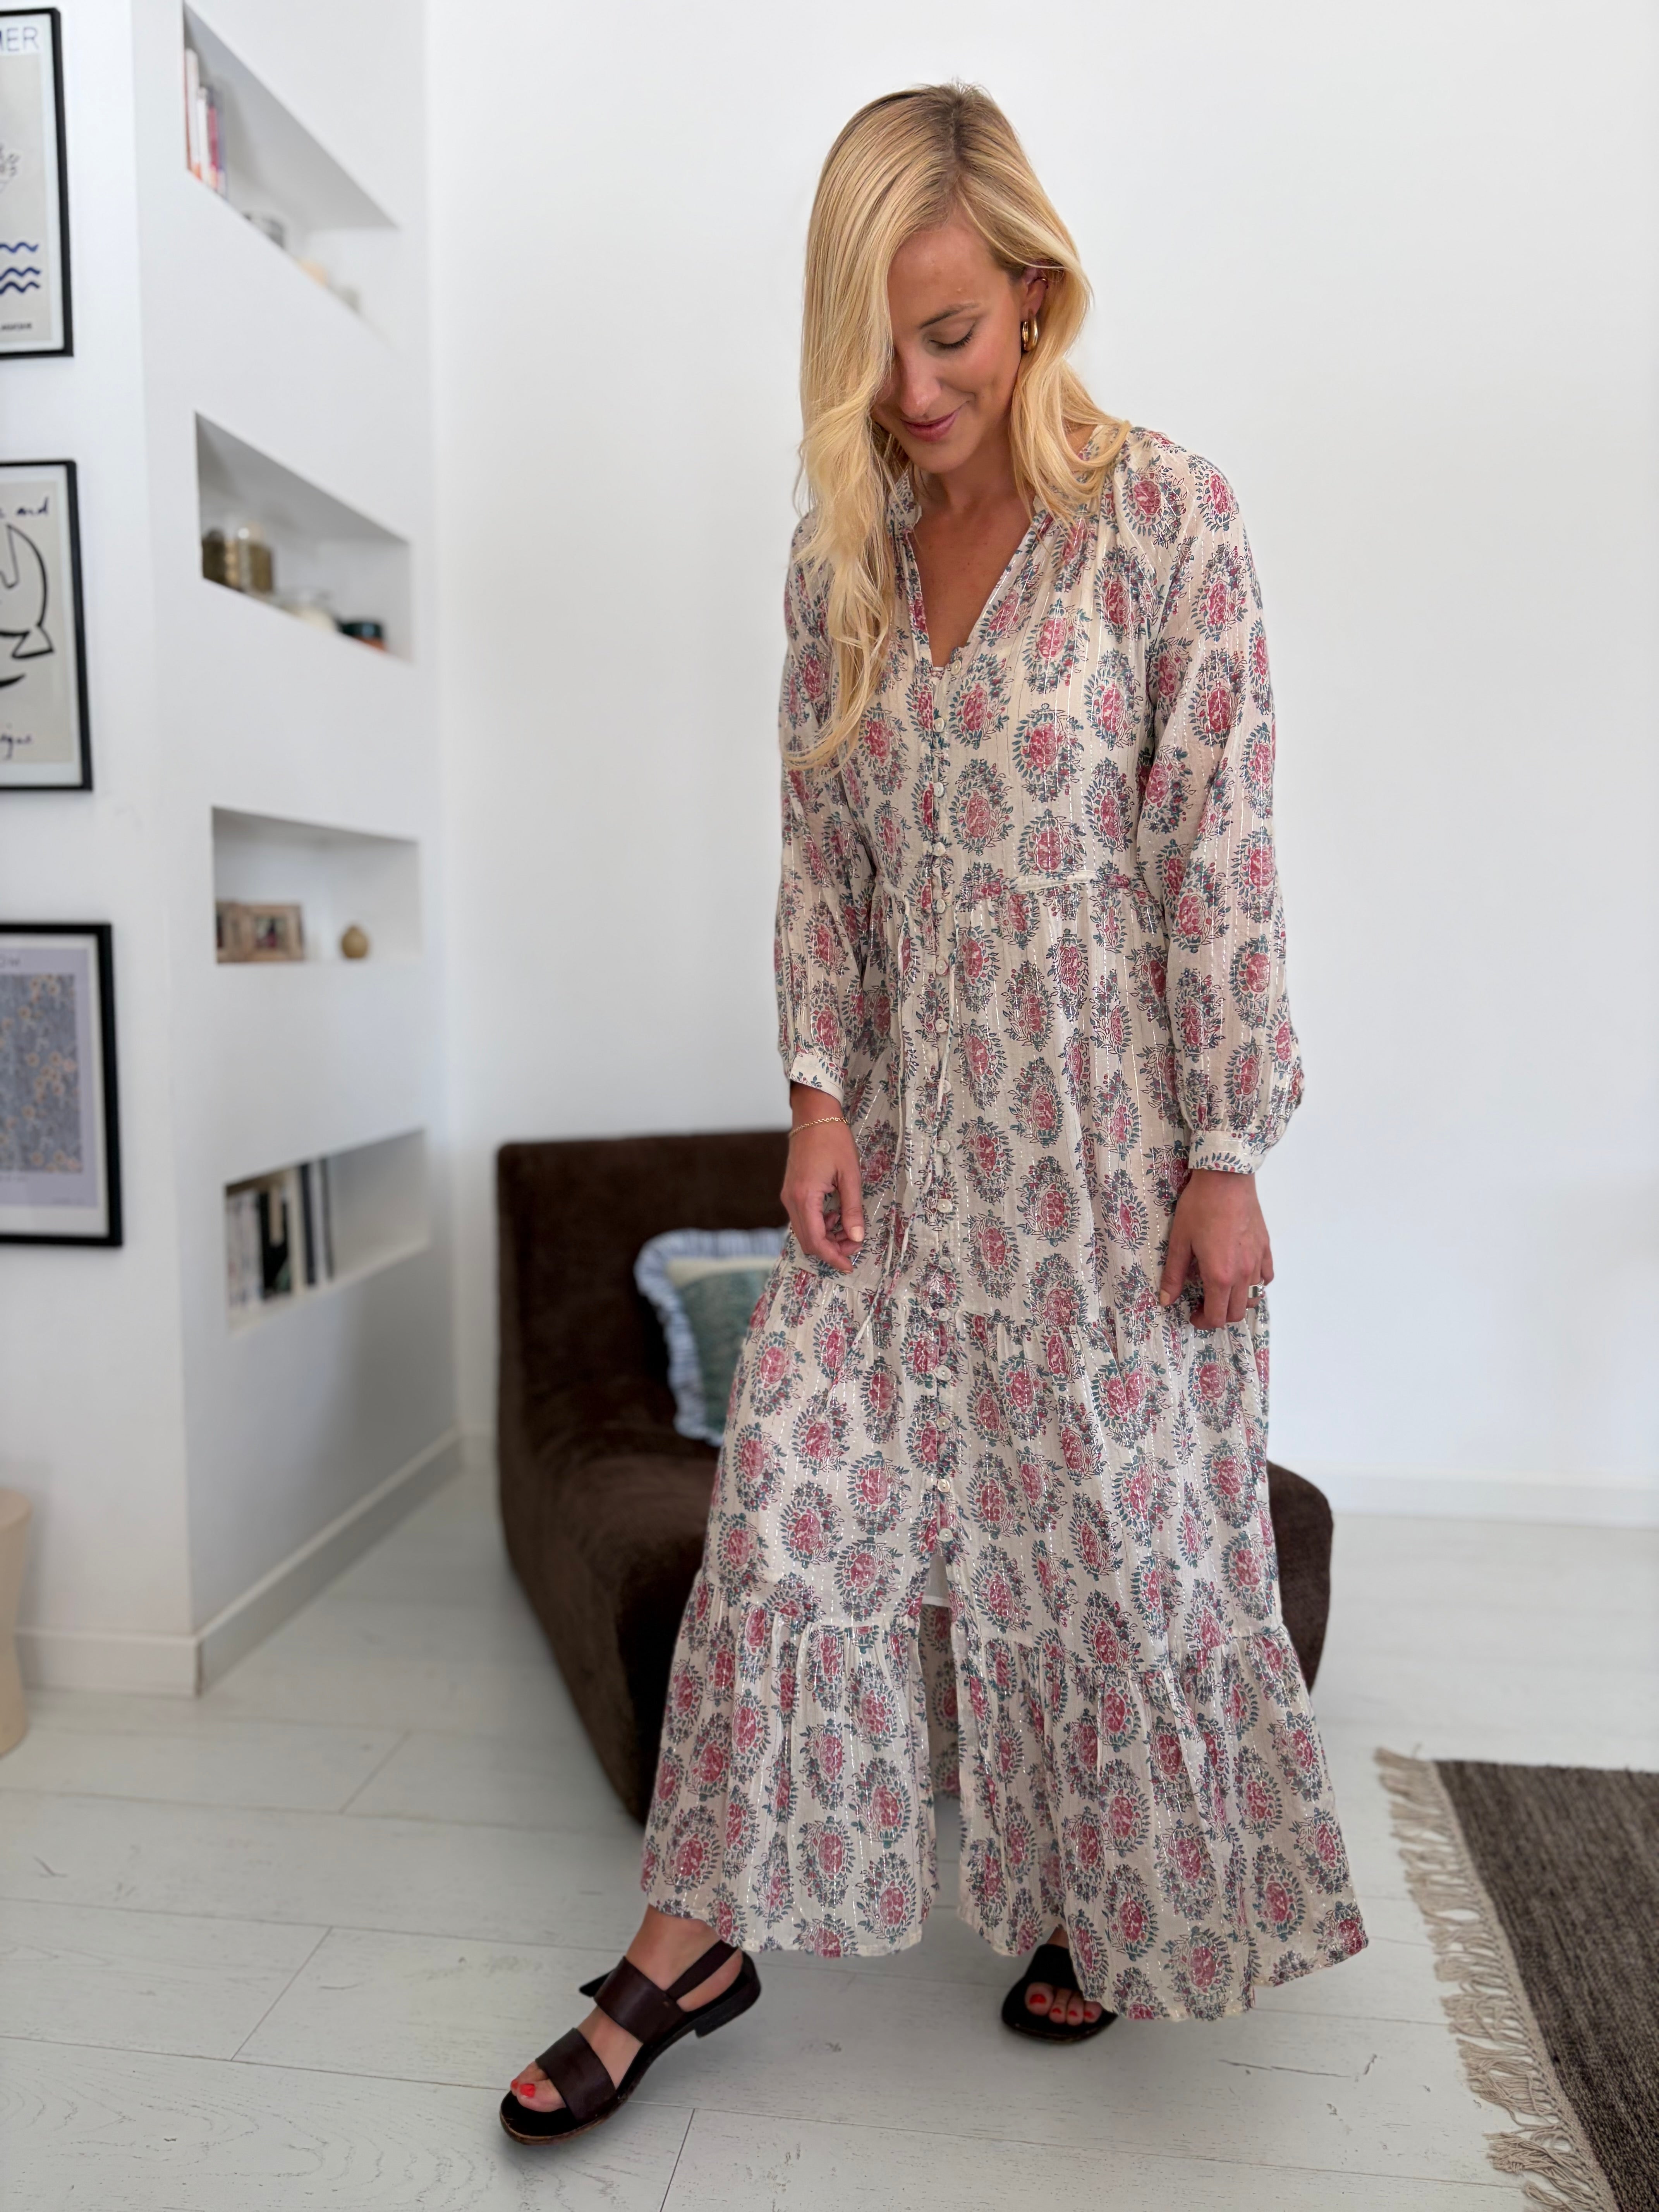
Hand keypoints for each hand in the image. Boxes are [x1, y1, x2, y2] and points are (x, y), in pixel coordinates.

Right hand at [783, 1085, 864, 1272]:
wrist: (813, 1116)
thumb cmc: (833, 1140)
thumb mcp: (850, 1175)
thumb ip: (852, 1209)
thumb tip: (857, 1237)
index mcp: (805, 1197)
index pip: (816, 1241)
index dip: (833, 1257)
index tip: (850, 1265)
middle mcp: (791, 1200)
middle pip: (808, 1241)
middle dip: (832, 1249)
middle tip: (855, 1243)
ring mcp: (789, 1196)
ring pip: (805, 1231)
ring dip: (826, 1237)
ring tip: (849, 1227)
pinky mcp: (791, 1192)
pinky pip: (803, 1218)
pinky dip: (820, 1224)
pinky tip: (836, 1214)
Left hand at [1157, 1168, 1271, 1328]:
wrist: (1226, 1179)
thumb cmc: (1200, 1207)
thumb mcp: (1180, 1242)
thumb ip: (1173, 1275)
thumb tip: (1166, 1300)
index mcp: (1220, 1276)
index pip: (1217, 1316)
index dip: (1203, 1322)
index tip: (1192, 1314)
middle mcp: (1243, 1274)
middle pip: (1237, 1313)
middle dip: (1219, 1315)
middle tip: (1203, 1305)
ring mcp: (1258, 1261)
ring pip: (1254, 1298)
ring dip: (1238, 1302)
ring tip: (1222, 1291)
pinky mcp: (1266, 1248)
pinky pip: (1266, 1277)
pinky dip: (1255, 1284)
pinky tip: (1241, 1275)